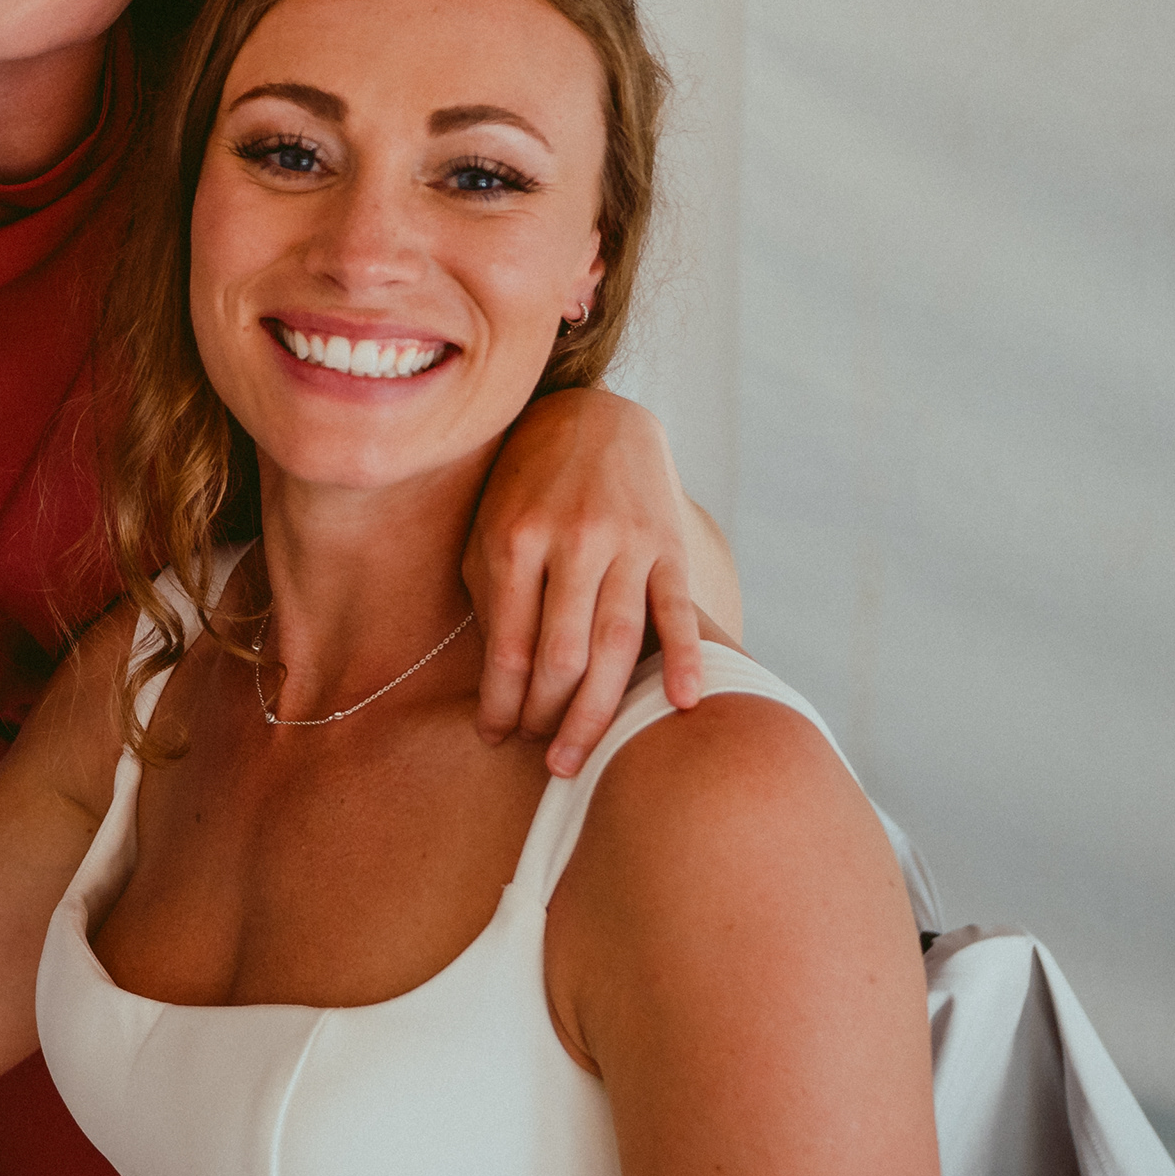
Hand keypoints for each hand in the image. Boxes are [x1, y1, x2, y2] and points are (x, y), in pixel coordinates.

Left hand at [464, 388, 710, 776]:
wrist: (595, 417)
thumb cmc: (527, 488)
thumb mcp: (490, 528)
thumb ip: (491, 596)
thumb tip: (497, 684)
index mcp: (515, 539)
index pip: (506, 645)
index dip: (499, 701)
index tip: (493, 736)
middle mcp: (571, 541)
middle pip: (562, 656)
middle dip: (549, 717)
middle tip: (544, 757)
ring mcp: (625, 543)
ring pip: (616, 645)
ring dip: (599, 712)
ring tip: (581, 756)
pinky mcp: (668, 543)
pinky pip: (677, 611)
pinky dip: (684, 660)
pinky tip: (681, 705)